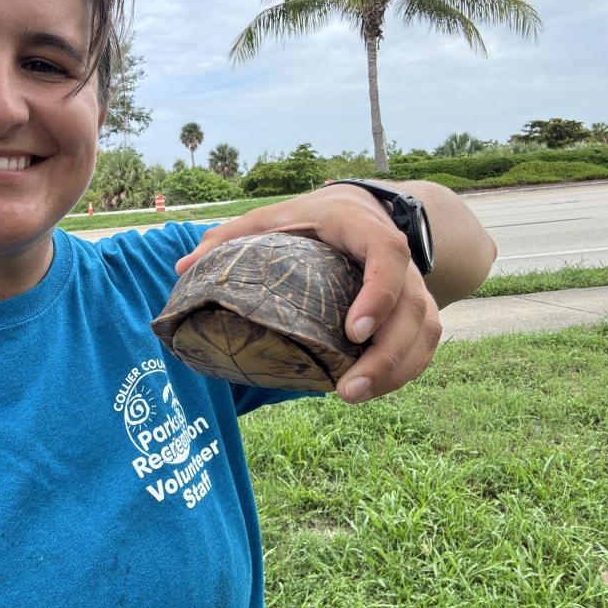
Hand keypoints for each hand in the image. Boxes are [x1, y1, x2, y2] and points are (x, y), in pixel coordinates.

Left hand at [174, 188, 442, 403]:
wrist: (360, 209)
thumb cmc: (309, 218)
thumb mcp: (271, 217)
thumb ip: (231, 237)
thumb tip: (182, 267)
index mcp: (362, 228)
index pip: (387, 255)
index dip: (379, 293)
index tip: (354, 331)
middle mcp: (398, 258)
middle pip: (413, 308)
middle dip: (387, 355)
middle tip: (346, 390)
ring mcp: (413, 285)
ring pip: (424, 332)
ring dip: (397, 371)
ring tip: (353, 397)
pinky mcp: (414, 309)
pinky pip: (422, 345)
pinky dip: (402, 371)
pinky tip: (368, 391)